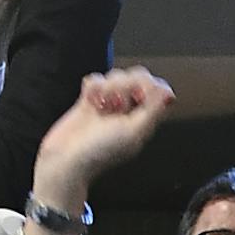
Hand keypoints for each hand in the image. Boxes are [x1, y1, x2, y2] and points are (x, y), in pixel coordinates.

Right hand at [31, 67, 174, 210]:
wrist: (66, 159)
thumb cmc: (100, 153)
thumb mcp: (134, 132)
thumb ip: (154, 110)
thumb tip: (169, 93)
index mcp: (146, 118)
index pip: (158, 88)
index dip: (149, 85)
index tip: (138, 97)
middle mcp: (130, 110)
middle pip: (138, 77)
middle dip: (126, 86)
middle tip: (117, 106)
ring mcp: (110, 103)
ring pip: (117, 76)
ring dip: (108, 88)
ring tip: (101, 108)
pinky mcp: (91, 100)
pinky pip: (96, 79)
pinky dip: (93, 88)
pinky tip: (90, 103)